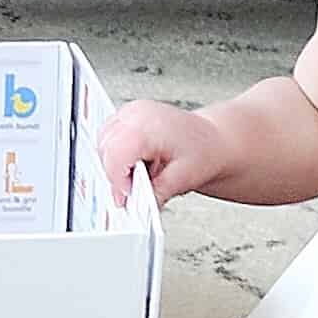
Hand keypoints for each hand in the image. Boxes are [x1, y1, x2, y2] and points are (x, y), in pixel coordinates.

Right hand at [100, 100, 226, 208]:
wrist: (214, 140)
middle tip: (134, 192)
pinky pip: (109, 135)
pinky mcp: (130, 114)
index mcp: (149, 126)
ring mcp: (132, 111)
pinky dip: (116, 153)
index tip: (126, 198)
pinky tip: (136, 162)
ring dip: (114, 163)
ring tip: (140, 174)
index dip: (117, 180)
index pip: (116, 154)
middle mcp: (137, 114)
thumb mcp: (183, 178)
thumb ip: (157, 193)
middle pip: (106, 148)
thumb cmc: (205, 152)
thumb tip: (139, 206)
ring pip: (103, 141)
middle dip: (116, 174)